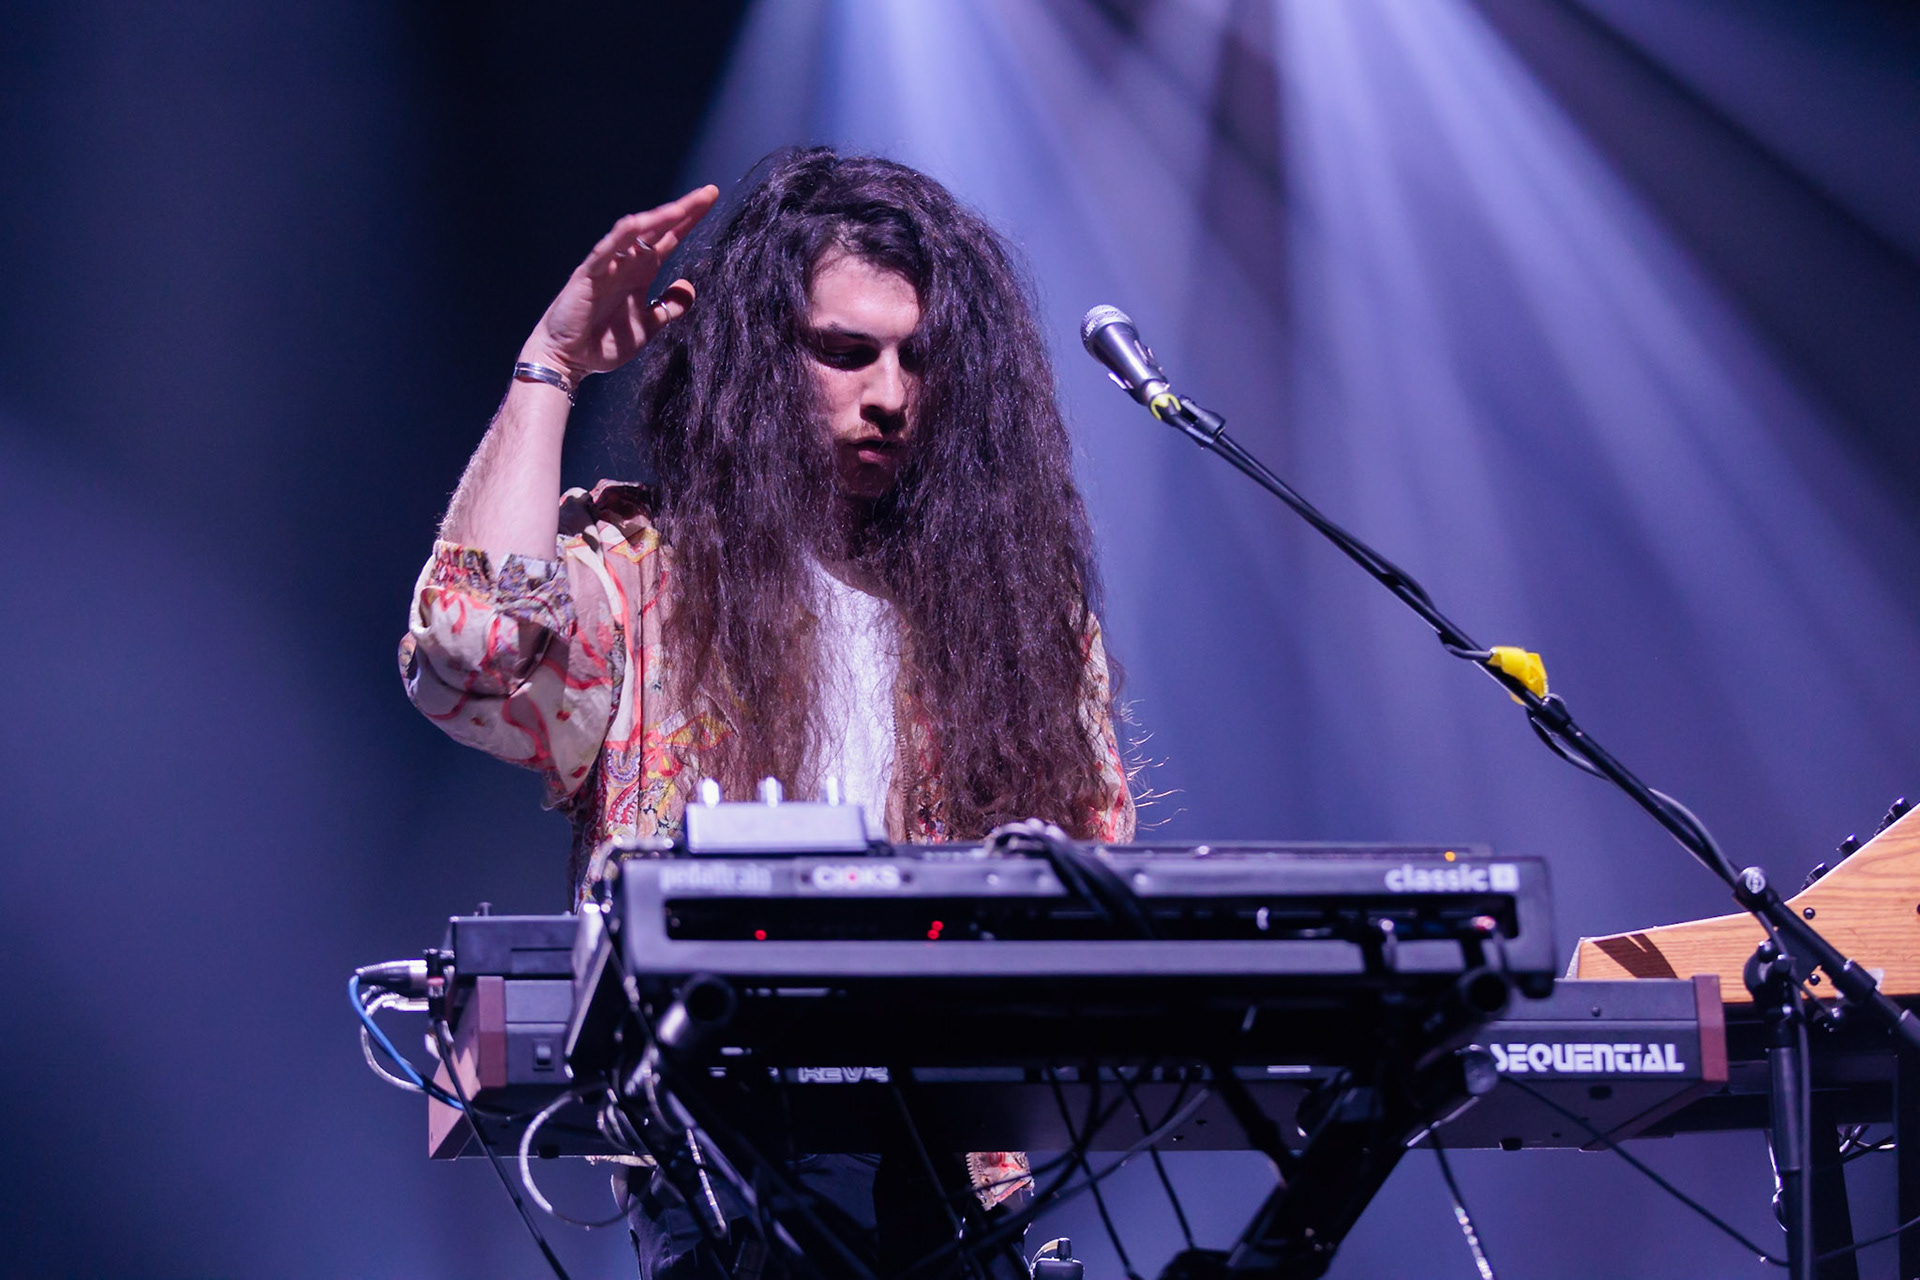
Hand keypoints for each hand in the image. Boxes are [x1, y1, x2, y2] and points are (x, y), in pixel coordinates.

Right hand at [520, 185, 720, 380]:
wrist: (570, 361)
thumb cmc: (603, 344)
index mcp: (640, 274)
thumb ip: (668, 308)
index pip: (668, 240)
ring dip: (657, 219)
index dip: (688, 223)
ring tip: (682, 207)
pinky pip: (605, 250)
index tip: (710, 202)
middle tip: (709, 193)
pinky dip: (620, 236)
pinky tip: (637, 222)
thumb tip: (689, 288)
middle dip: (682, 211)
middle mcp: (626, 264)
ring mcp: (607, 266)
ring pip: (634, 234)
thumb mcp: (648, 327)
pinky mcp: (588, 274)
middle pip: (657, 230)